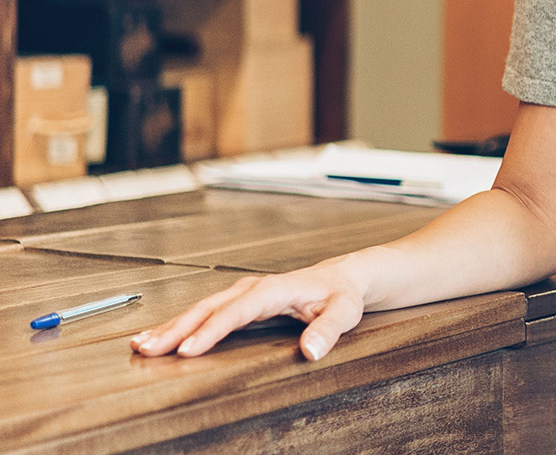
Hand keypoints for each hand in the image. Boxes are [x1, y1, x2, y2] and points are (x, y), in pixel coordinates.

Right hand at [128, 256, 369, 361]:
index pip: (237, 311)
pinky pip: (204, 312)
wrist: (343, 277)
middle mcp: (253, 288)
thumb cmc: (342, 294)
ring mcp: (243, 293)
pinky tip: (160, 337)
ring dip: (170, 326)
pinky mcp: (238, 301)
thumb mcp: (344, 311)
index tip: (188, 349)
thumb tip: (312, 349)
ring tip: (140, 345)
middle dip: (176, 329)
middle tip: (147, 350)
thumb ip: (328, 329)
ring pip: (200, 308)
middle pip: (208, 308)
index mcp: (274, 289)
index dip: (211, 330)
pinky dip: (180, 324)